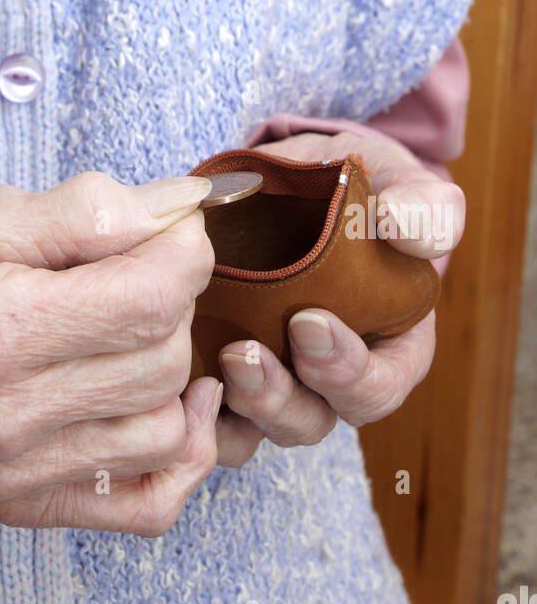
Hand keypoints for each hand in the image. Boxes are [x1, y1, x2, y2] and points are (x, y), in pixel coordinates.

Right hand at [0, 173, 223, 535]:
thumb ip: (86, 210)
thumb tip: (182, 210)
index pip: (149, 300)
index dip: (184, 250)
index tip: (171, 225)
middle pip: (162, 358)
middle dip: (171, 298)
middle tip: (133, 265)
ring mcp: (11, 474)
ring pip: (167, 427)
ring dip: (170, 366)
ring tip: (128, 325)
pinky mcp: (23, 503)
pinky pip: (150, 503)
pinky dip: (177, 451)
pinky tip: (162, 400)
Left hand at [211, 131, 462, 467]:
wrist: (294, 178)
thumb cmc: (360, 191)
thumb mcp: (401, 188)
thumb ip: (425, 209)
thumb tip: (407, 228)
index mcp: (387, 350)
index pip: (377, 389)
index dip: (347, 372)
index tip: (309, 322)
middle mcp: (328, 377)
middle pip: (311, 419)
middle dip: (280, 399)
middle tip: (245, 354)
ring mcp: (273, 375)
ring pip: (256, 425)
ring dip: (236, 403)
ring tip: (217, 358)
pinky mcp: (220, 363)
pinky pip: (207, 410)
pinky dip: (192, 403)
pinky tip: (177, 371)